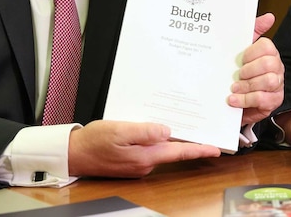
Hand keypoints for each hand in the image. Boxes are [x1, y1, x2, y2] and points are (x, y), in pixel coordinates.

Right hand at [67, 120, 220, 177]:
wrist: (74, 154)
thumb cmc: (93, 141)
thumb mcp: (119, 130)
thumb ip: (145, 131)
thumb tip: (167, 131)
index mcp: (145, 156)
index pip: (179, 152)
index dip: (199, 149)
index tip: (216, 149)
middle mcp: (145, 163)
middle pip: (174, 151)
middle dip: (190, 142)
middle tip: (205, 132)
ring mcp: (139, 164)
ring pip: (162, 150)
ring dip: (172, 139)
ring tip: (183, 125)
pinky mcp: (132, 162)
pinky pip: (150, 150)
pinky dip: (156, 141)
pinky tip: (157, 130)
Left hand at [229, 13, 284, 125]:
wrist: (234, 100)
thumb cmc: (239, 73)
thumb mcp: (241, 50)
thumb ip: (253, 31)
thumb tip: (269, 17)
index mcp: (269, 53)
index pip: (267, 46)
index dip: (252, 53)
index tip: (241, 59)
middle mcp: (276, 68)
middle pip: (269, 64)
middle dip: (250, 70)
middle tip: (238, 75)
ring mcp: (277, 85)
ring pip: (268, 81)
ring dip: (247, 85)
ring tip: (234, 87)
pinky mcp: (273, 101)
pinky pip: (263, 99)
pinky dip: (245, 99)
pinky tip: (234, 99)